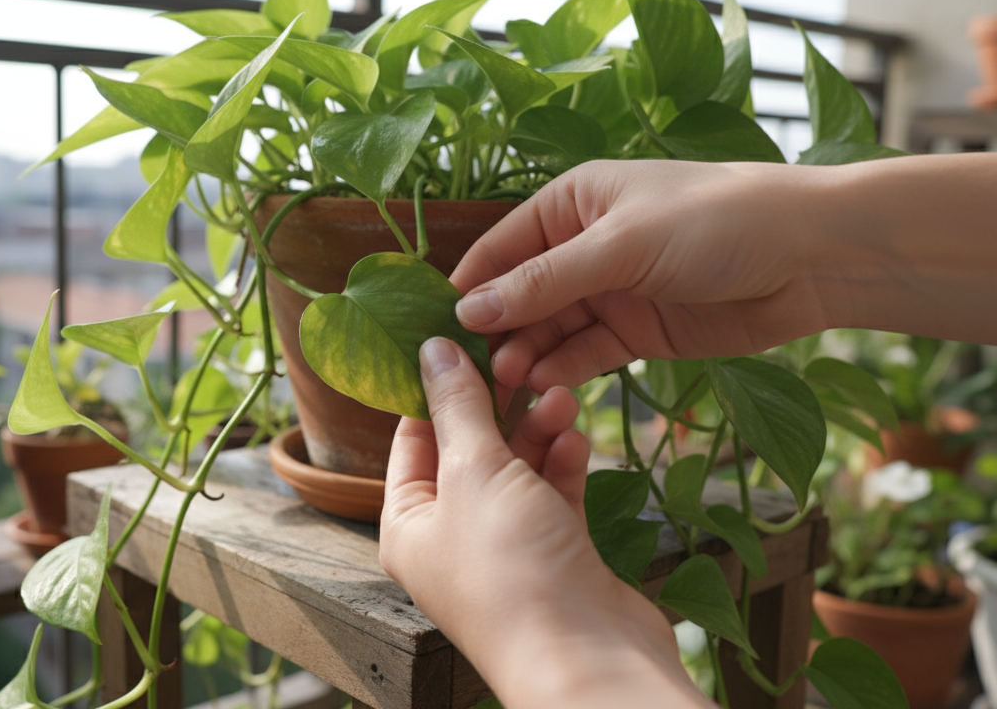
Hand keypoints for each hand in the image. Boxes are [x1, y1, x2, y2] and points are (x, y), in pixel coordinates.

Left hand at [380, 337, 709, 708]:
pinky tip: (577, 436)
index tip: (459, 339)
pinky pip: (554, 497)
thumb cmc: (512, 570)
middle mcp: (451, 539)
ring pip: (516, 472)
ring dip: (537, 431)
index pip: (411, 440)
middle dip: (497, 407)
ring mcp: (506, 550)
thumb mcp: (474, 471)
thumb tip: (431, 349)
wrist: (587, 657)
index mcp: (409, 524)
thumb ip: (457, 407)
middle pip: (468, 453)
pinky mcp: (556, 556)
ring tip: (562, 395)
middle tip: (522, 361)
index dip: (434, 389)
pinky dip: (563, 465)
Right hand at [451, 160, 833, 391]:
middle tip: (474, 374)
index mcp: (573, 202)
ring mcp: (612, 291)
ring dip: (528, 356)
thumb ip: (546, 282)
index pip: (501, 248)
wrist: (814, 256)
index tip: (435, 331)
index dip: (470, 288)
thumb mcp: (622, 245)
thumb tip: (469, 309)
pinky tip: (544, 387)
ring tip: (508, 385)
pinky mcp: (639, 333)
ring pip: (551, 330)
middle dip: (497, 331)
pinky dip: (565, 370)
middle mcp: (584, 246)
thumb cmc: (717, 221)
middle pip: (521, 295)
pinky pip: (587, 354)